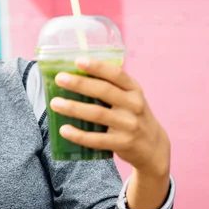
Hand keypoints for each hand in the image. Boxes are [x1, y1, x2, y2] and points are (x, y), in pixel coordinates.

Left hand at [49, 58, 169, 177]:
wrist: (153, 147)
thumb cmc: (132, 116)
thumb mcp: (130, 98)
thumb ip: (110, 87)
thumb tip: (74, 75)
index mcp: (134, 89)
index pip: (116, 74)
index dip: (97, 67)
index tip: (78, 60)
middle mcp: (134, 105)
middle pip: (104, 91)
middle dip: (80, 84)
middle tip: (59, 79)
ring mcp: (129, 125)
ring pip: (98, 114)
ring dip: (74, 108)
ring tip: (55, 103)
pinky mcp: (123, 143)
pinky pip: (97, 139)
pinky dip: (79, 135)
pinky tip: (64, 130)